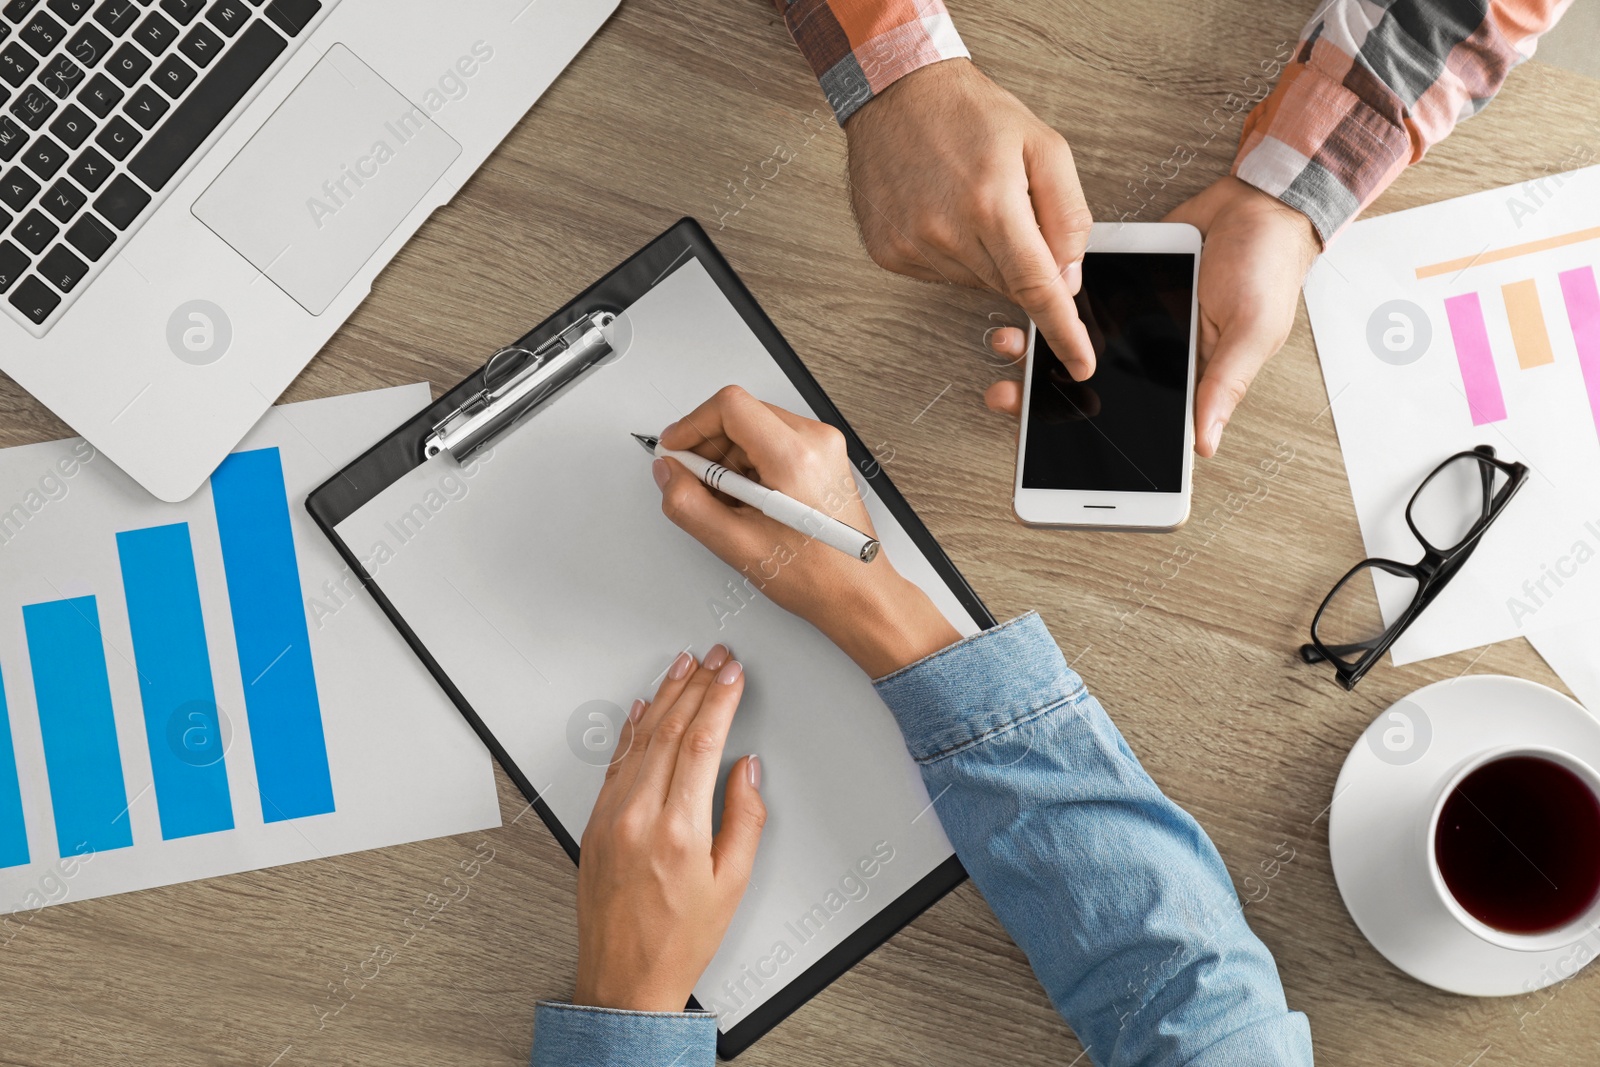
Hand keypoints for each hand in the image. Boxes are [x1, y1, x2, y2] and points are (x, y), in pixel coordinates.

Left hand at [574, 645, 763, 1011]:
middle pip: (669, 731)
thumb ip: (744, 819)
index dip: (719, 699)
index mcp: (677, 830)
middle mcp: (637, 817)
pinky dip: (632, 730)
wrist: (623, 978)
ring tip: (683, 666)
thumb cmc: (678, 940)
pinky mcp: (595, 824)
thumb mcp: (731, 884)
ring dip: (663, 697)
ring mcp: (610, 818)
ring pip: (639, 740)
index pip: (700, 743)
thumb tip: (747, 770)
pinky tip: (642, 709)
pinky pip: (616, 763)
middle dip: (696, 685)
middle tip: (715, 656)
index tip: (733, 674)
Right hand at [653, 386, 959, 677]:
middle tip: (696, 483)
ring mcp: (823, 446)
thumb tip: (668, 473)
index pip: (730, 406)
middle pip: (741, 413)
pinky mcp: (824, 455)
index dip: (692, 425)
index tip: (676, 450)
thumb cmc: (815, 576)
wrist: (857, 592)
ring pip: (755, 426)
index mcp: (795, 457)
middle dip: (709, 446)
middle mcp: (815, 441)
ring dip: (729, 458)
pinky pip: (773, 441)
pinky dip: (750, 464)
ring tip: (729, 502)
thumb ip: (689, 504)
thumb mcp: (737, 545)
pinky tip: (748, 500)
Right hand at [844, 58, 1096, 378]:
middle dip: (1025, 266)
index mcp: (992, 204)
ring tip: (974, 202)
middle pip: (1008, 287)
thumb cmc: (970, 114)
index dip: (1063, 332)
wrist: (897, 94)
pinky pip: (941, 275)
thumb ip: (1068, 215)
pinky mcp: (890, 254)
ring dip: (988, 257)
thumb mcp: (1044, 146)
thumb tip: (1068, 277)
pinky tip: (946, 212)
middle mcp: (947, 232)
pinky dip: (955, 254)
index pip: (1037, 288)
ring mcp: (912, 247)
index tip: (1080, 363)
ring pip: (975, 284)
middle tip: (1015, 216)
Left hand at [980, 178, 1320, 456]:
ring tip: (1007, 344)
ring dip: (1037, 347)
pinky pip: (1076, 300)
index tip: (1044, 441)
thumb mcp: (1253, 331)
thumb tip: (1206, 443)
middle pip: (1086, 385)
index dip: (1085, 431)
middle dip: (1042, 393)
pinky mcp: (1116, 287)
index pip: (1129, 421)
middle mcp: (1149, 357)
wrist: (1256, 203)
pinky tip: (1025, 304)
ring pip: (1072, 345)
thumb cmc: (1268, 269)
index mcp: (1184, 380)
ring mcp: (1129, 322)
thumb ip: (1225, 385)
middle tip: (1006, 394)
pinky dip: (1049, 303)